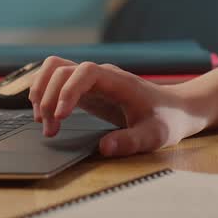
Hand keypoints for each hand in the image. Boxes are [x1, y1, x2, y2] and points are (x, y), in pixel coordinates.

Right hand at [28, 56, 205, 156]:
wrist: (176, 109)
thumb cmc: (167, 119)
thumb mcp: (155, 135)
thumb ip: (131, 141)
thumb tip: (104, 148)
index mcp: (118, 80)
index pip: (85, 72)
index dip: (68, 91)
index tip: (60, 117)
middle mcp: (101, 75)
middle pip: (61, 69)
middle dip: (49, 98)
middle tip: (50, 130)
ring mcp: (92, 80)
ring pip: (54, 69)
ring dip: (41, 91)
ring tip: (42, 121)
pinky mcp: (86, 89)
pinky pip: (57, 80)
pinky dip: (45, 93)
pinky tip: (46, 116)